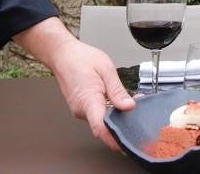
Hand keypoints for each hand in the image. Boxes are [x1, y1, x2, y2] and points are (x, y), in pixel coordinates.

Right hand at [14, 17, 135, 150]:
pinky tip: (114, 100)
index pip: (100, 128)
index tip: (126, 144)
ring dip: (115, 115)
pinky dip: (107, 111)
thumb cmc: (81, 58)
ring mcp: (80, 110)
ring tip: (126, 101)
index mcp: (88, 99)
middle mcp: (81, 109)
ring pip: (101, 120)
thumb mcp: (106, 69)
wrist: (63, 55)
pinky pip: (97, 114)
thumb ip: (118, 90)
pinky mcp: (81, 108)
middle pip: (104, 126)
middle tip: (136, 110)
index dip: (114, 139)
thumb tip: (129, 106)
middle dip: (121, 122)